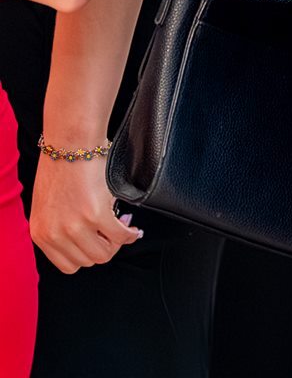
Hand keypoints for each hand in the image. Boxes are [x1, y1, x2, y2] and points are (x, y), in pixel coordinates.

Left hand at [29, 152, 140, 272]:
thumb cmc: (61, 168)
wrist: (69, 145)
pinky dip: (130, 234)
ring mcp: (74, 227)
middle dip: (106, 247)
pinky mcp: (95, 215)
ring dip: (118, 242)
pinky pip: (120, 236)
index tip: (99, 243)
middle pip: (89, 261)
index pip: (68, 265)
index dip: (88, 255)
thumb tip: (88, 238)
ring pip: (104, 253)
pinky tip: (132, 226)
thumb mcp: (50, 207)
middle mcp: (54, 234)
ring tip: (123, 225)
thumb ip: (60, 227)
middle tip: (115, 231)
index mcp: (40, 234)